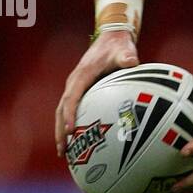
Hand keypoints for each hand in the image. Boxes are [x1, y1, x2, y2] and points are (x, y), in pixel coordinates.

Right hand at [55, 30, 139, 156]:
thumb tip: (132, 61)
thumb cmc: (119, 47)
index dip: (70, 114)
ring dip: (61, 131)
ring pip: (62, 112)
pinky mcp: (79, 91)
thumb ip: (127, 57)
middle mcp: (74, 82)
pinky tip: (76, 142)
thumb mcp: (124, 51)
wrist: (111, 39)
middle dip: (60, 130)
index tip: (70, 130)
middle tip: (63, 150)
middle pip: (61, 109)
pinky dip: (69, 125)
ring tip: (64, 153)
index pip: (72, 97)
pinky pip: (70, 110)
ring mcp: (75, 87)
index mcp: (82, 75)